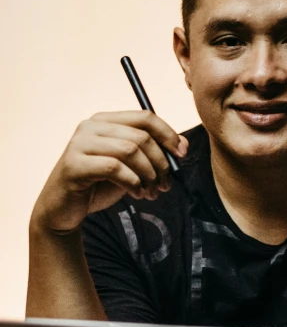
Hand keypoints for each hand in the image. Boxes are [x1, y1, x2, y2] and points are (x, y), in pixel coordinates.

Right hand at [31, 110, 187, 233]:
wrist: (64, 209)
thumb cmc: (98, 185)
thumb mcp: (130, 167)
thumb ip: (150, 153)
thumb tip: (182, 145)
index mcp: (105, 120)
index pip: (145, 117)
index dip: (168, 134)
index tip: (182, 155)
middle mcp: (90, 126)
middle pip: (140, 136)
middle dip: (160, 162)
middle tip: (165, 184)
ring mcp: (79, 143)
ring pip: (129, 151)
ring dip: (148, 175)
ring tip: (151, 192)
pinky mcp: (74, 164)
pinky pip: (114, 168)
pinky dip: (132, 182)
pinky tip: (137, 194)